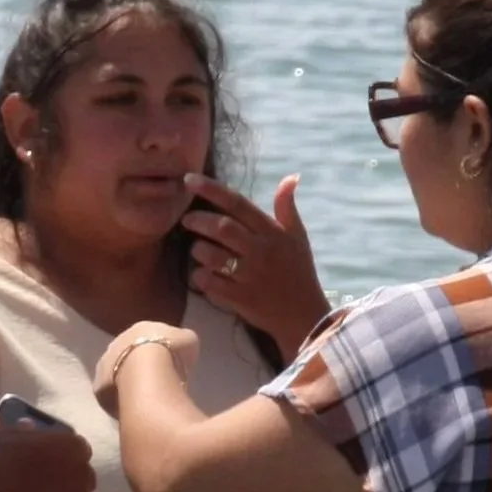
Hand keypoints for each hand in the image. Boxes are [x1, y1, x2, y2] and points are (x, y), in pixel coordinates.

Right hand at [0, 416, 94, 491]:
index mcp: (76, 445)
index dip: (65, 463)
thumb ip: (26, 432)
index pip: (79, 454)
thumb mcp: (14, 434)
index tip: (50, 470)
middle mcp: (85, 469)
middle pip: (83, 479)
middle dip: (70, 485)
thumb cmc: (2, 453)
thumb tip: (28, 425)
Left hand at [92, 321, 199, 415]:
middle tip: (155, 383)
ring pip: (116, 377)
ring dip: (128, 385)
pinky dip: (123, 402)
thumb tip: (182, 350)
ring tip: (146, 400)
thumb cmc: (170, 352)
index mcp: (139, 329)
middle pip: (127, 357)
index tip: (168, 365)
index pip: (146, 340)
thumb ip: (182, 344)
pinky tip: (136, 410)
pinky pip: (112, 396)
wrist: (148, 371)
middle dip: (138, 369)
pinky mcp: (98, 390)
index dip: (158, 353)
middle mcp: (115, 344)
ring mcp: (103, 366)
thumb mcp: (188, 342)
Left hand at [182, 174, 330, 359]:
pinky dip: (200, 277)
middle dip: (199, 220)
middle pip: (222, 228)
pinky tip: (201, 275)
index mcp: (271, 233)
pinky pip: (210, 284)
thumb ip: (287, 207)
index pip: (238, 204)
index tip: (188, 180)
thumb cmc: (298, 271)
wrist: (304, 314)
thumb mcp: (297, 236)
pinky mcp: (240, 299)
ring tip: (197, 249)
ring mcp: (249, 276)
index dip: (211, 190)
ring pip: (212, 255)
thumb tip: (291, 177)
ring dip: (198, 250)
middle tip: (187, 220)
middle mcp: (260, 251)